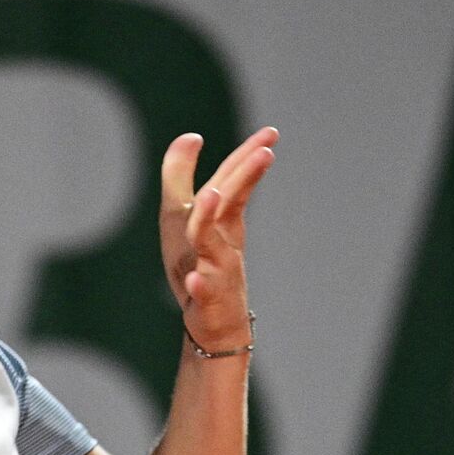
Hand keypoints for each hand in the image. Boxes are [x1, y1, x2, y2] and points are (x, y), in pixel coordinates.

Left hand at [159, 126, 278, 349]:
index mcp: (216, 219)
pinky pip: (203, 292)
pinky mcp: (206, 300)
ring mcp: (215, 269)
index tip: (272, 132)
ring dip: (208, 219)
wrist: (215, 321)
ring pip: (210, 244)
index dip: (248, 155)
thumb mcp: (184, 217)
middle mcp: (218, 239)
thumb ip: (181, 175)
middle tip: (266, 153)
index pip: (232, 181)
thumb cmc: (199, 263)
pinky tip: (195, 280)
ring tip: (212, 195)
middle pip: (228, 205)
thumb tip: (191, 136)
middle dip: (244, 178)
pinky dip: (200, 285)